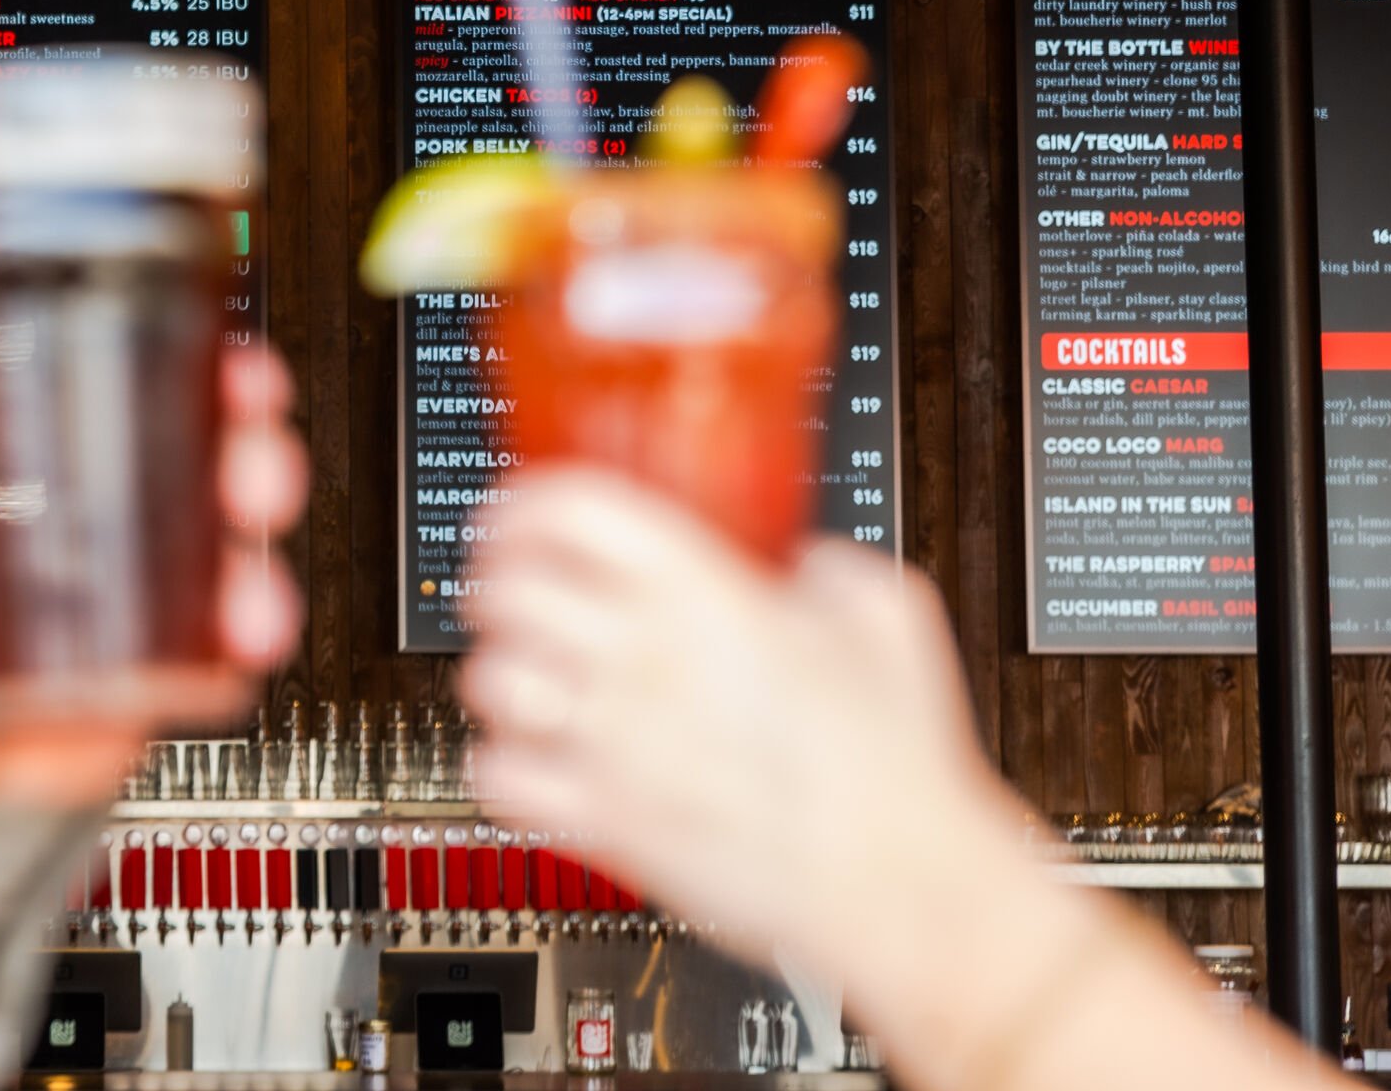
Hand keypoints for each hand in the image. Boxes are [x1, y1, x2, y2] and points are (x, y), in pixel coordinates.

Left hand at [0, 349, 305, 807]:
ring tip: (248, 593)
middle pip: (221, 463)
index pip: (147, 399)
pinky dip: (258, 632)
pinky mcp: (180, 663)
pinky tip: (241, 637)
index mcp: (60, 476)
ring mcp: (159, 592)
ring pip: (246, 547)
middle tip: (251, 478)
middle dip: (258, 458)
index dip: (204, 378)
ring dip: (265, 558)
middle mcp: (121, 522)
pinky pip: (241, 638)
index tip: (231, 371)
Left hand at [459, 467, 1027, 973]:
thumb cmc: (898, 764)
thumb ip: (828, 567)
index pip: (569, 510)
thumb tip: (804, 563)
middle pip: (509, 587)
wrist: (899, 885)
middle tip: (513, 589)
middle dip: (500, 581)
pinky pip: (498, 778)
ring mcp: (614, 742)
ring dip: (499, 671)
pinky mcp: (602, 822)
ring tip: (526, 676)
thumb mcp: (886, 614)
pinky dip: (501, 765)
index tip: (520, 515)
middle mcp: (643, 657)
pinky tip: (533, 759)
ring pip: (490, 678)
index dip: (528, 504)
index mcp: (704, 593)